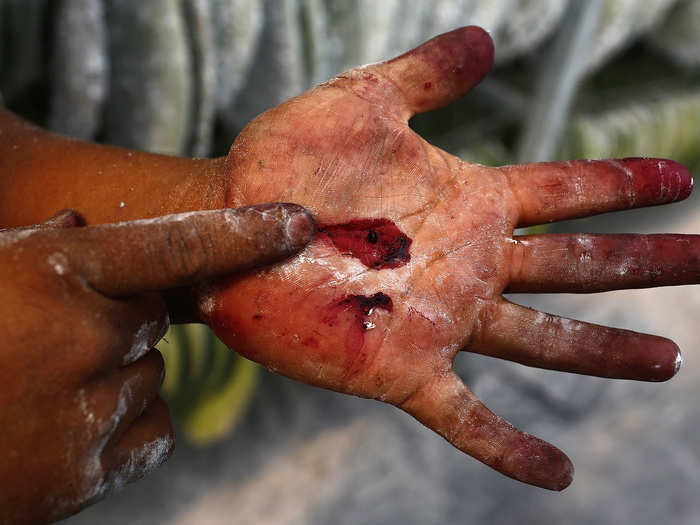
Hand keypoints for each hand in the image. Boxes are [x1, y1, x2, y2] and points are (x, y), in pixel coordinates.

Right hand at [0, 204, 312, 522]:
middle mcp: (86, 336)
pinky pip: (150, 428)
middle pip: (157, 317)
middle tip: (55, 337)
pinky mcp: (89, 470)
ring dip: (112, 375)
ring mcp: (90, 407)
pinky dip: (122, 424)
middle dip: (120, 320)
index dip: (246, 232)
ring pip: (151, 374)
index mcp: (56, 273)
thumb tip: (87, 222)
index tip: (300, 224)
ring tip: (38, 388)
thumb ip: (41, 246)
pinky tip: (61, 425)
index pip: (177, 244)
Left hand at [203, 27, 696, 489]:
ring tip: (665, 362)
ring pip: (540, 340)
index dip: (621, 185)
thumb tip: (488, 39)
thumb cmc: (285, 162)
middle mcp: (466, 262)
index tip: (680, 180)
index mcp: (465, 201)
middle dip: (642, 264)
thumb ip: (425, 76)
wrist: (228, 226)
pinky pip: (465, 416)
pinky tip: (558, 473)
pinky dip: (509, 446)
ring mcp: (439, 318)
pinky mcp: (399, 366)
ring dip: (601, 352)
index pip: (564, 191)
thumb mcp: (364, 102)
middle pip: (573, 264)